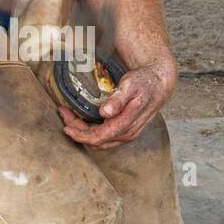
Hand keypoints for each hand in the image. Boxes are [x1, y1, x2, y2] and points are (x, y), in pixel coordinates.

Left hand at [57, 56, 176, 148]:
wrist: (159, 83)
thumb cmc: (144, 82)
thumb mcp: (131, 85)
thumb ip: (118, 99)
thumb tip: (105, 113)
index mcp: (127, 124)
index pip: (98, 138)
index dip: (80, 135)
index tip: (66, 126)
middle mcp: (127, 133)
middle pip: (96, 141)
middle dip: (78, 131)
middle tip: (64, 115)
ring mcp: (127, 134)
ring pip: (100, 141)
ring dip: (83, 132)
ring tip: (70, 117)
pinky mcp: (126, 131)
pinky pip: (105, 137)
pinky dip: (91, 131)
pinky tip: (84, 120)